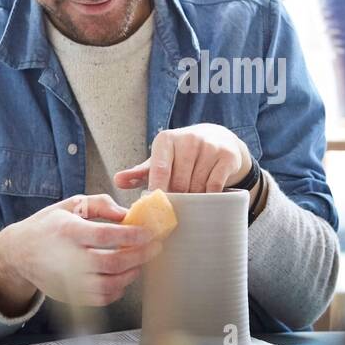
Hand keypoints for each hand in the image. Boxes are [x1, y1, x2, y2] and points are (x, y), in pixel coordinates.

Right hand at [0, 194, 160, 312]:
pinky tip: (123, 276)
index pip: (105, 236)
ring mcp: (69, 281)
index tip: (149, 233)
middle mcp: (68, 259)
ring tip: (140, 261)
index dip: (131, 235)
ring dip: (132, 273)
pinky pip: (102, 298)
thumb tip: (127, 214)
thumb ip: (101, 204)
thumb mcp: (71, 205)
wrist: (20, 253)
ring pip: (110, 284)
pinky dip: (118, 289)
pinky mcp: (70, 296)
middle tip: (155, 247)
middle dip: (140, 255)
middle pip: (112, 263)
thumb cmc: (48, 226)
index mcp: (68, 232)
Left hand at [114, 123, 251, 193]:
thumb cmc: (182, 155)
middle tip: (177, 204)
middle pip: (179, 183)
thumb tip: (117, 181)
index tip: (158, 205)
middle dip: (177, 197)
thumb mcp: (160, 160)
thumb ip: (139, 173)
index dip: (159, 190)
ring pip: (197, 186)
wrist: (217, 139)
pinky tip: (206, 195)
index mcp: (166, 139)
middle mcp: (188, 139)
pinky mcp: (227, 156)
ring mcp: (209, 147)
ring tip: (191, 198)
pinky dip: (209, 196)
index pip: (159, 170)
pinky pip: (215, 186)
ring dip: (193, 198)